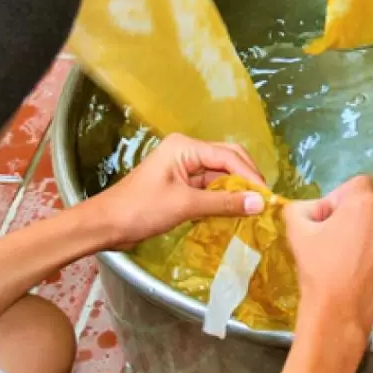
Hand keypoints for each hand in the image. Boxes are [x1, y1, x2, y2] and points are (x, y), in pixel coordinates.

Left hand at [88, 134, 267, 248]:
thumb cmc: (140, 209)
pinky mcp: (181, 185)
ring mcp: (184, 168)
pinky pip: (210, 188)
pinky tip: (235, 211)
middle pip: (228, 160)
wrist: (105, 225)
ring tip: (255, 208)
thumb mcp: (185, 206)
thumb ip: (224, 204)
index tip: (267, 196)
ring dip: (236, 191)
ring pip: (220, 176)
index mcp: (185, 147)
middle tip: (264, 200)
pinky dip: (223, 199)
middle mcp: (187, 152)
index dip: (250, 175)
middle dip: (247, 179)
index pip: (228, 156)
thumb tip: (259, 203)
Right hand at [286, 175, 372, 335]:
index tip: (330, 217)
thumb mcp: (298, 229)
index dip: (342, 197)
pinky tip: (363, 260)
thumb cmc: (317, 268)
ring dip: (372, 224)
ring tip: (352, 245)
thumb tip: (316, 208)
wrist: (339, 311)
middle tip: (341, 230)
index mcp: (364, 201)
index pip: (358, 182)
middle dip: (359, 208)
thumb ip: (304, 206)